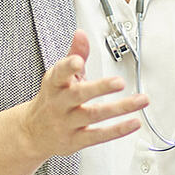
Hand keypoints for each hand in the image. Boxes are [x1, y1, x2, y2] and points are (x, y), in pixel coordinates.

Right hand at [20, 31, 147, 160]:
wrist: (33, 132)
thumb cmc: (53, 100)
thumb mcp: (59, 76)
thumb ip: (74, 54)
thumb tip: (81, 33)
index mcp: (55, 85)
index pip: (59, 74)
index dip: (68, 67)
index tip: (78, 61)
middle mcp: (60, 104)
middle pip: (79, 95)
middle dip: (99, 88)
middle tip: (119, 82)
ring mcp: (67, 123)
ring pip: (94, 115)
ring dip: (119, 108)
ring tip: (141, 100)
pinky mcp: (76, 140)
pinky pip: (98, 136)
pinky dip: (118, 130)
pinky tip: (134, 122)